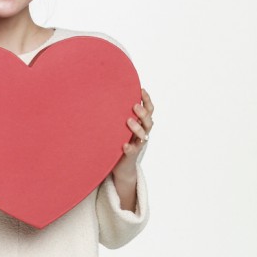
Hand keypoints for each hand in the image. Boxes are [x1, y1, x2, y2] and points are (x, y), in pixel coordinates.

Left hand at [112, 89, 153, 210]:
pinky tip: (124, 145)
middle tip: (134, 106)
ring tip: (128, 121)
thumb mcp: (122, 127)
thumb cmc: (120, 141)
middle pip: (148, 121)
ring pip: (143, 135)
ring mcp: (138, 145)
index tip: (142, 89)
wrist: (122, 166)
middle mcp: (142, 134)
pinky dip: (129, 148)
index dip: (147, 100)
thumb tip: (108, 95)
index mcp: (141, 125)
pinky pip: (132, 151)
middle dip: (142, 113)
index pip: (149, 110)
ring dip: (137, 127)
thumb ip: (120, 115)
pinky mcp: (131, 155)